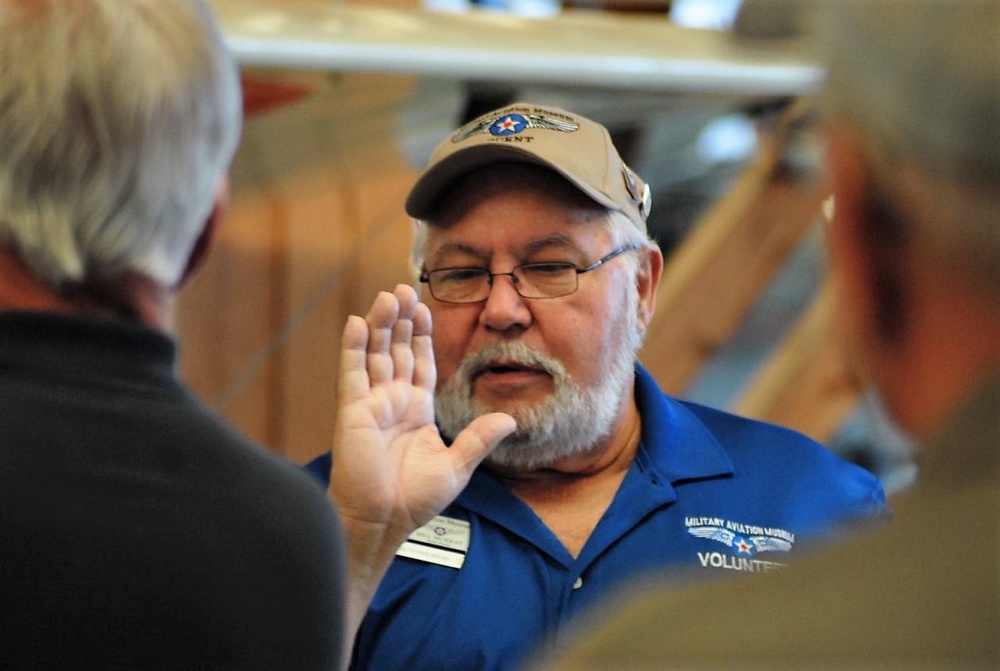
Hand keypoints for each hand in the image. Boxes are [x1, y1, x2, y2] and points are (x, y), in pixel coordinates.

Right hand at [329, 284, 514, 644]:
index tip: (426, 309)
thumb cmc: (415, 500)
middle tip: (405, 289)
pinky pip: (352, 373)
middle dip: (401, 321)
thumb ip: (479, 439)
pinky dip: (353, 347)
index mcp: (417, 411)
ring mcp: (371, 404)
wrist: (383, 521)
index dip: (422, 336)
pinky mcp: (352, 411)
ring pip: (375, 354)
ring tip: (388, 295)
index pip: (420, 363)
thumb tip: (510, 420)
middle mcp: (393, 402)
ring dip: (380, 324)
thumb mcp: (456, 467)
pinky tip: (357, 321)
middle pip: (396, 351)